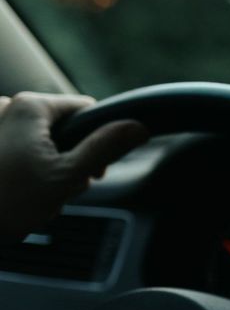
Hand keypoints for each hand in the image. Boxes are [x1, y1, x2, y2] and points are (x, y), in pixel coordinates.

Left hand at [0, 92, 147, 240]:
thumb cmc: (6, 202)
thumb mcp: (66, 177)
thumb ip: (104, 149)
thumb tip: (136, 127)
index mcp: (30, 107)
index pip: (85, 110)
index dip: (98, 141)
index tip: (94, 171)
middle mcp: (7, 107)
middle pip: (60, 129)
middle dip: (67, 161)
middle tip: (59, 190)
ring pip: (39, 143)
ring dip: (45, 170)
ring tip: (33, 197)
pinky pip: (16, 152)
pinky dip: (23, 172)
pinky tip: (16, 195)